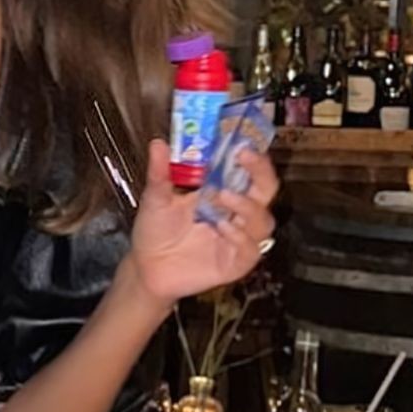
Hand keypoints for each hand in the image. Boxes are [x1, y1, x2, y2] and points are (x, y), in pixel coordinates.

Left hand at [126, 138, 277, 308]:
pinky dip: (240, 237)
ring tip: (223, 196)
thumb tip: (158, 143)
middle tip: (245, 158)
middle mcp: (236, 214)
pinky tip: (223, 227)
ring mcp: (239, 238)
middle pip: (266, 191)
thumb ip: (160, 173)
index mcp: (223, 192)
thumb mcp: (156, 198)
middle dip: (261, 172)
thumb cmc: (156, 231)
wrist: (146, 268)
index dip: (253, 158)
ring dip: (247, 206)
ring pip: (263, 220)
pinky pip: (251, 249)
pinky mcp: (236, 262)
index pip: (250, 172)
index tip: (242, 144)